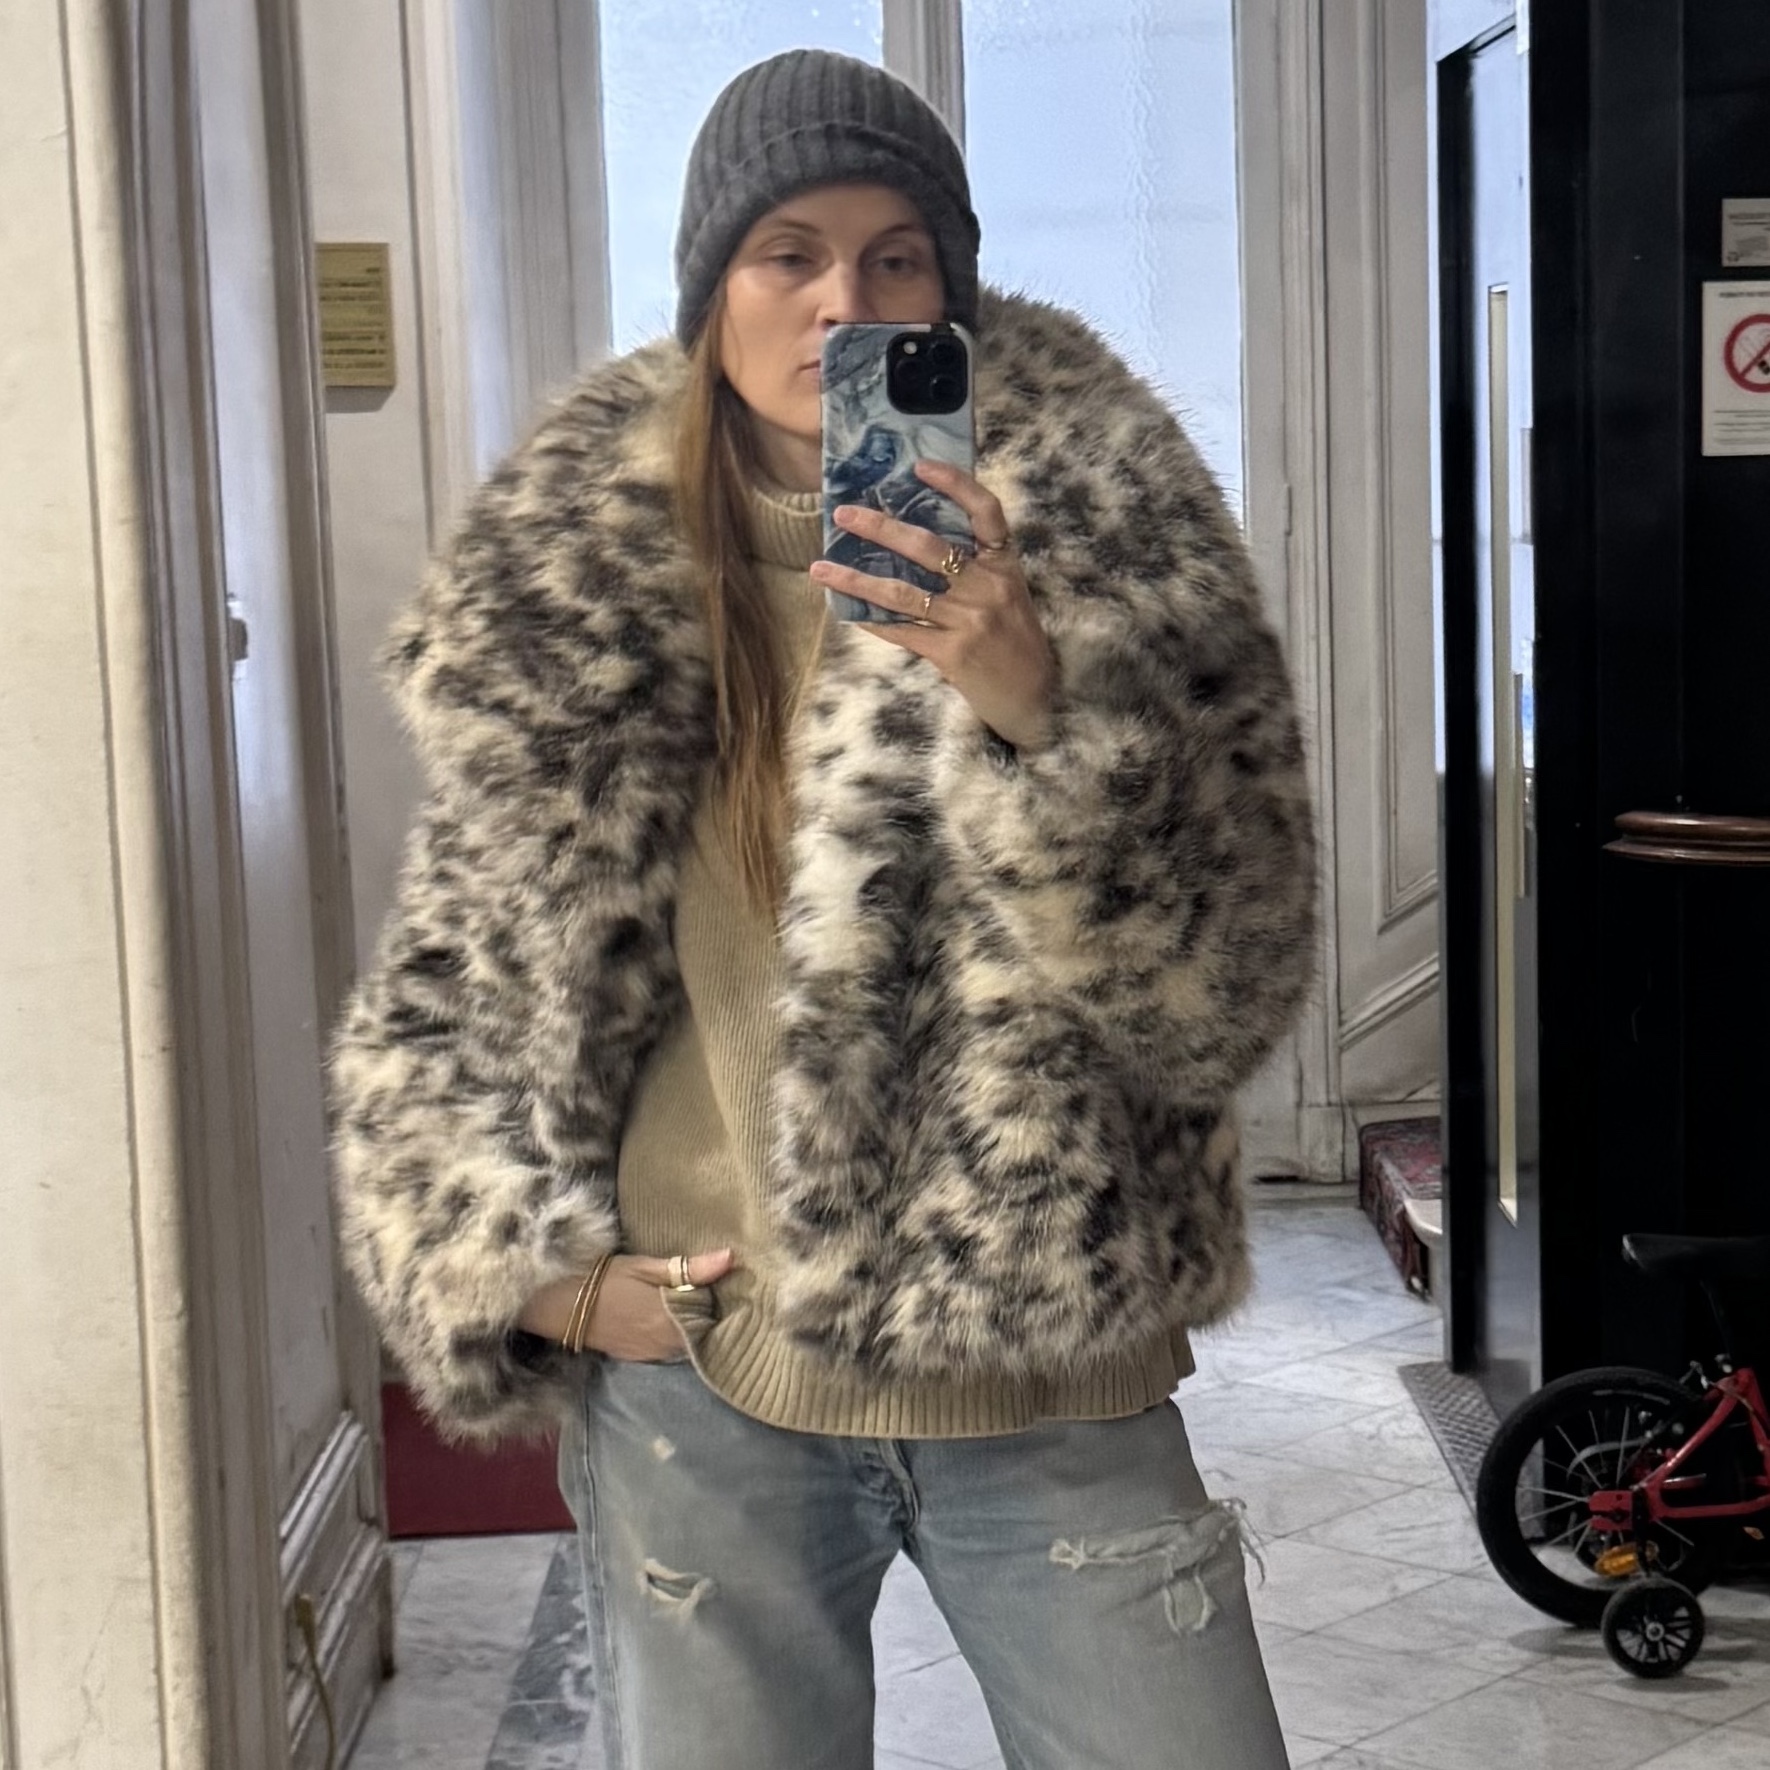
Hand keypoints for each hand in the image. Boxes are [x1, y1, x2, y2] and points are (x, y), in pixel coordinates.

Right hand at [519, 1248, 734, 1362]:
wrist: (562, 1307)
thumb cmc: (604, 1279)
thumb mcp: (646, 1267)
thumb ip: (690, 1268)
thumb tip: (730, 1258)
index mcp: (673, 1318)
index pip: (716, 1315)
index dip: (723, 1299)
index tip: (730, 1284)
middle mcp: (667, 1343)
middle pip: (704, 1331)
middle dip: (711, 1314)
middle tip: (715, 1291)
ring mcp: (653, 1354)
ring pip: (687, 1343)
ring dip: (694, 1327)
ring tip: (696, 1304)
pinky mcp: (639, 1357)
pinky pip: (669, 1350)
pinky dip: (675, 1337)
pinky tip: (673, 1320)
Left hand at [809, 461, 1057, 749]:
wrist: (1035, 696)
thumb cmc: (1016, 639)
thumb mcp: (1009, 593)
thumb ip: (976, 566)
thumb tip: (916, 537)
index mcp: (1005, 564)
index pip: (986, 511)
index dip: (956, 484)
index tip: (919, 467)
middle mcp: (988, 587)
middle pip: (928, 547)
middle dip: (880, 528)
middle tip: (842, 514)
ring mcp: (969, 621)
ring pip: (902, 592)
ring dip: (857, 579)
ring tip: (821, 567)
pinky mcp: (952, 654)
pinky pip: (902, 631)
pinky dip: (871, 620)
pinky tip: (845, 610)